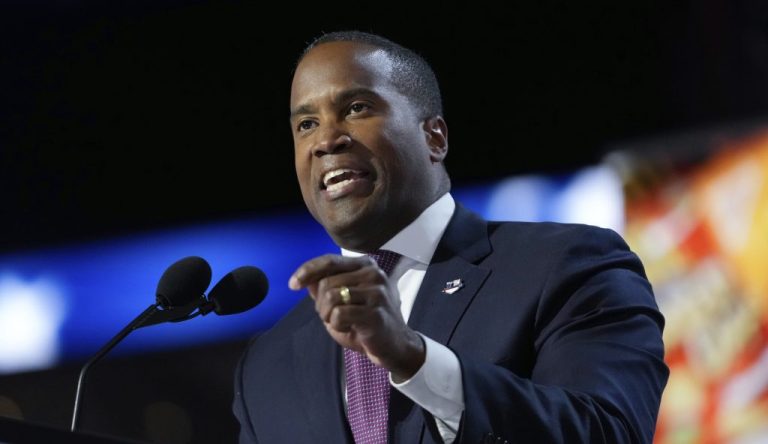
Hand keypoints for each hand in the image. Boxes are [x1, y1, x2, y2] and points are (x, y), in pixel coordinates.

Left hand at [289, 254, 424, 379]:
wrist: (394, 346)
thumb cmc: (365, 323)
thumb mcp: (342, 302)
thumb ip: (325, 288)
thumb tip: (306, 279)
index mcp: (366, 265)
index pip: (329, 261)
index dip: (307, 271)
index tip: (293, 284)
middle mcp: (373, 274)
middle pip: (326, 282)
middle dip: (320, 304)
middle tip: (332, 317)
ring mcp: (377, 292)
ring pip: (331, 297)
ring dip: (327, 315)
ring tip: (340, 323)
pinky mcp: (376, 313)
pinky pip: (339, 314)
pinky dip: (337, 325)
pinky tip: (350, 329)